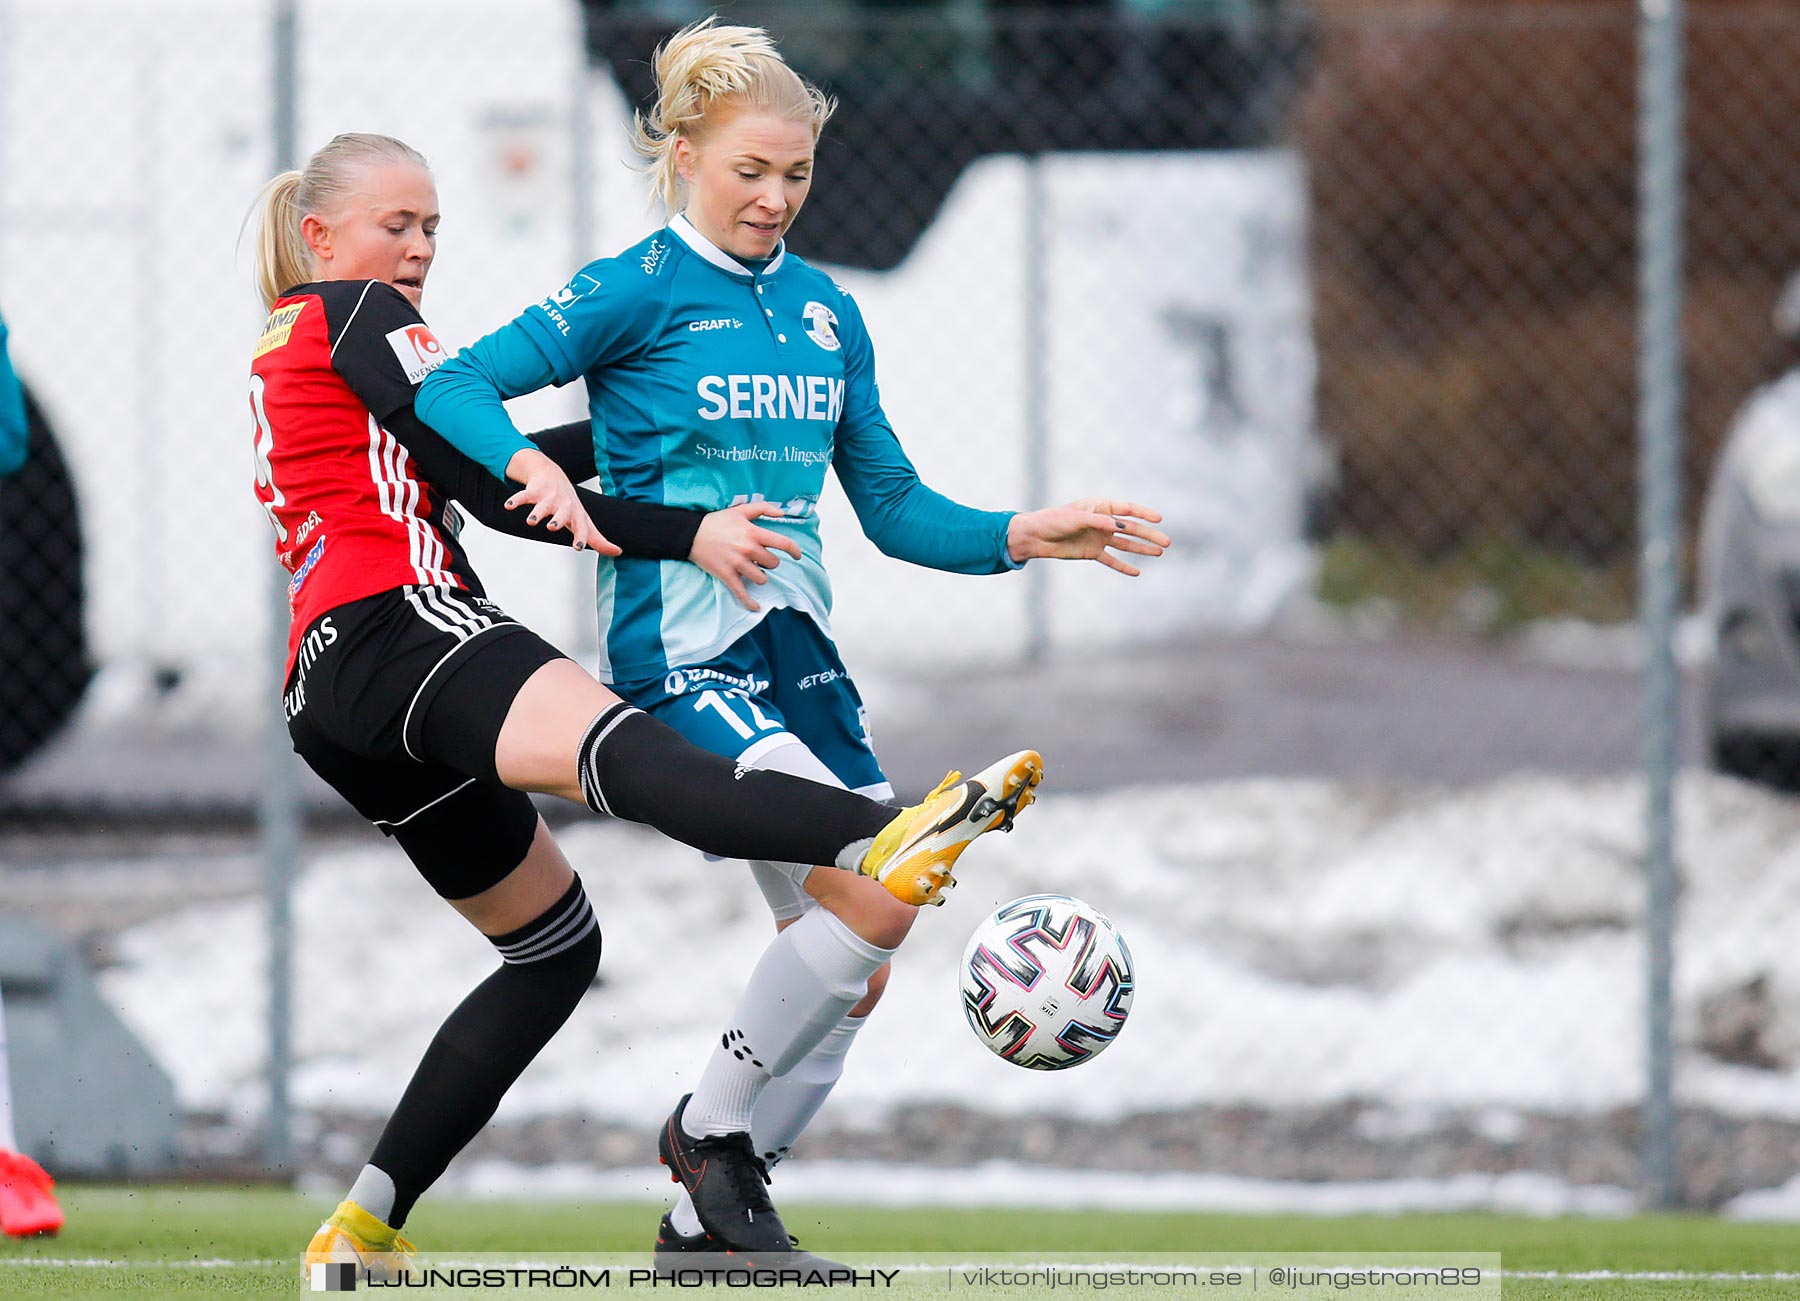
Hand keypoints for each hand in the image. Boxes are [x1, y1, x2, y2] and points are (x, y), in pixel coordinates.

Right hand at [503, 449, 620, 556]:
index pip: (581, 526)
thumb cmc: (569, 503)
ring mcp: (549, 497)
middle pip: (563, 513)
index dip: (580, 536)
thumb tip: (617, 552)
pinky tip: (509, 506)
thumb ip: (597, 538)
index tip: (577, 547)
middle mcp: (564, 505)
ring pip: (543, 505)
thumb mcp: (584, 519)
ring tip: (531, 520)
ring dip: (537, 513)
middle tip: (551, 527)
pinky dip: (516, 500)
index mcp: (576, 514)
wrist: (551, 473)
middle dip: (558, 519)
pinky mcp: (534, 490)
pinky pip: (524, 495)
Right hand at [690, 500, 804, 610]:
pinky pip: (742, 593)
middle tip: (761, 559)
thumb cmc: (717, 522)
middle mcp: (748, 549)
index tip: (797, 555)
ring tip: (753, 571)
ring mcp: (738, 564)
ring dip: (760, 576)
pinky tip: (756, 607)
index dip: (795, 551)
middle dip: (770, 562)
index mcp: (754, 533)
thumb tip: (782, 513)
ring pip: (762, 578)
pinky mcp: (727, 575)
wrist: (691, 534)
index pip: (783, 544)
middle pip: (773, 564)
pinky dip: (750, 602)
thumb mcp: (741, 510)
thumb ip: (763, 508)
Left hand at [1005, 497, 1168, 574]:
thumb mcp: (1076, 518)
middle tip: (1167, 542)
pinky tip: (1137, 572)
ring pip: (1125, 544)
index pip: (1127, 509)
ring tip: (1159, 552)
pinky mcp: (1092, 552)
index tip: (1159, 519)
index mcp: (1100, 507)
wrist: (1035, 537)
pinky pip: (1111, 560)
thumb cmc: (1053, 520)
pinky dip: (1123, 566)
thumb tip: (1121, 526)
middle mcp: (1103, 522)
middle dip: (1149, 535)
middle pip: (1131, 528)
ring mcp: (1099, 538)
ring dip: (1142, 548)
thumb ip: (1099, 521)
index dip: (1144, 514)